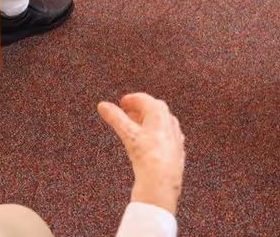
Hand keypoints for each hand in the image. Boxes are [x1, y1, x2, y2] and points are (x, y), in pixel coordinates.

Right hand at [98, 93, 185, 215]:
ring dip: (148, 122)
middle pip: (154, 109)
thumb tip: (102, 105)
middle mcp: (170, 121)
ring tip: (136, 128)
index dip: (131, 100)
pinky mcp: (177, 150)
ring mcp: (175, 136)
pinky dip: (156, 135)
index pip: (144, 99)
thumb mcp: (127, 134)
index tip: (122, 103)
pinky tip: (149, 143)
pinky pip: (166, 136)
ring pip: (161, 123)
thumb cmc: (147, 155)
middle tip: (127, 114)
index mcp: (159, 112)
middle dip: (139, 110)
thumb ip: (115, 118)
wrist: (162, 181)